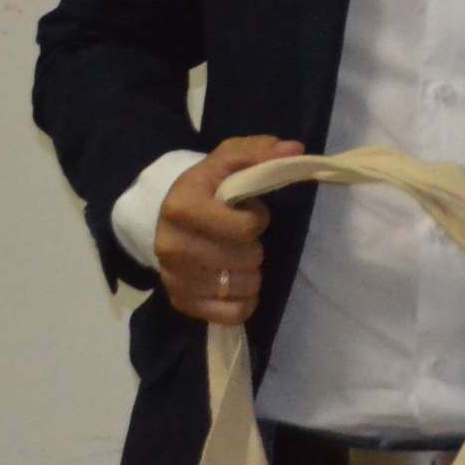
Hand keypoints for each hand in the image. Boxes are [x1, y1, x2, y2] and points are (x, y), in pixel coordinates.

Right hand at [156, 134, 303, 325]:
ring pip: (242, 288)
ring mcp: (173, 277)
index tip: (248, 211)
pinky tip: (235, 284)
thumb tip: (294, 149)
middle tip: (242, 237)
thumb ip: (260, 152)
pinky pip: (233, 314)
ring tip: (237, 258)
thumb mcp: (230, 159)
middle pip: (246, 260)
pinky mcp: (180, 303)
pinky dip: (244, 302)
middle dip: (254, 247)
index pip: (244, 228)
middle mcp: (170, 245)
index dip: (256, 219)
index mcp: (181, 206)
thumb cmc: (208, 186)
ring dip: (251, 274)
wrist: (172, 215)